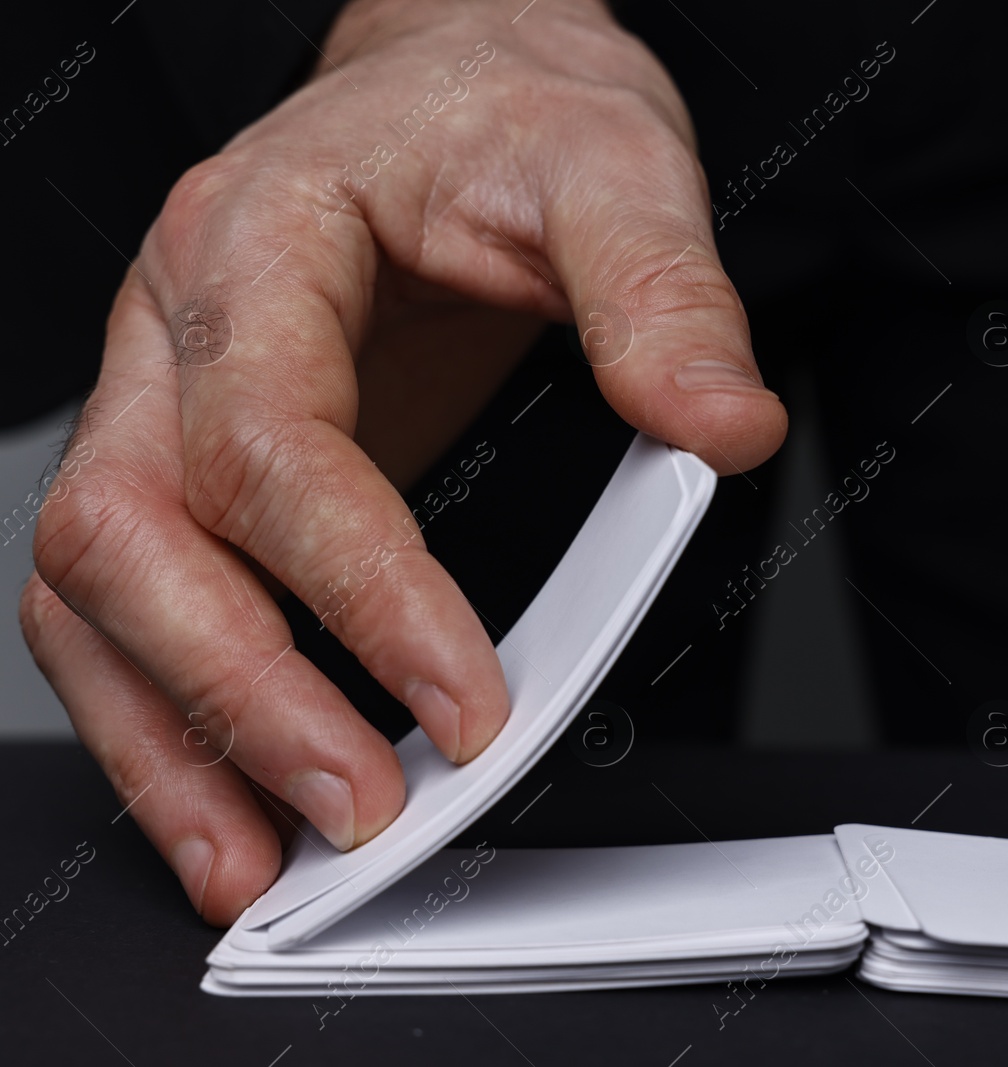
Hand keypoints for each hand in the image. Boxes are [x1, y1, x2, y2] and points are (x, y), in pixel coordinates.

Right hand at [21, 0, 785, 923]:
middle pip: (125, 533)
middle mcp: (177, 324)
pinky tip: (239, 794)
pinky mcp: (199, 459)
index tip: (463, 704)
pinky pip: (134, 600)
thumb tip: (721, 425)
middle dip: (233, 696)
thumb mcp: (611, 167)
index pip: (268, 442)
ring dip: (167, 741)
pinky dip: (174, 713)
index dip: (359, 590)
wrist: (460, 82)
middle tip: (353, 812)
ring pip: (92, 589)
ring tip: (256, 863)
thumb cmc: (508, 111)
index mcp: (258, 238)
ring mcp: (167, 396)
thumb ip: (663, 294)